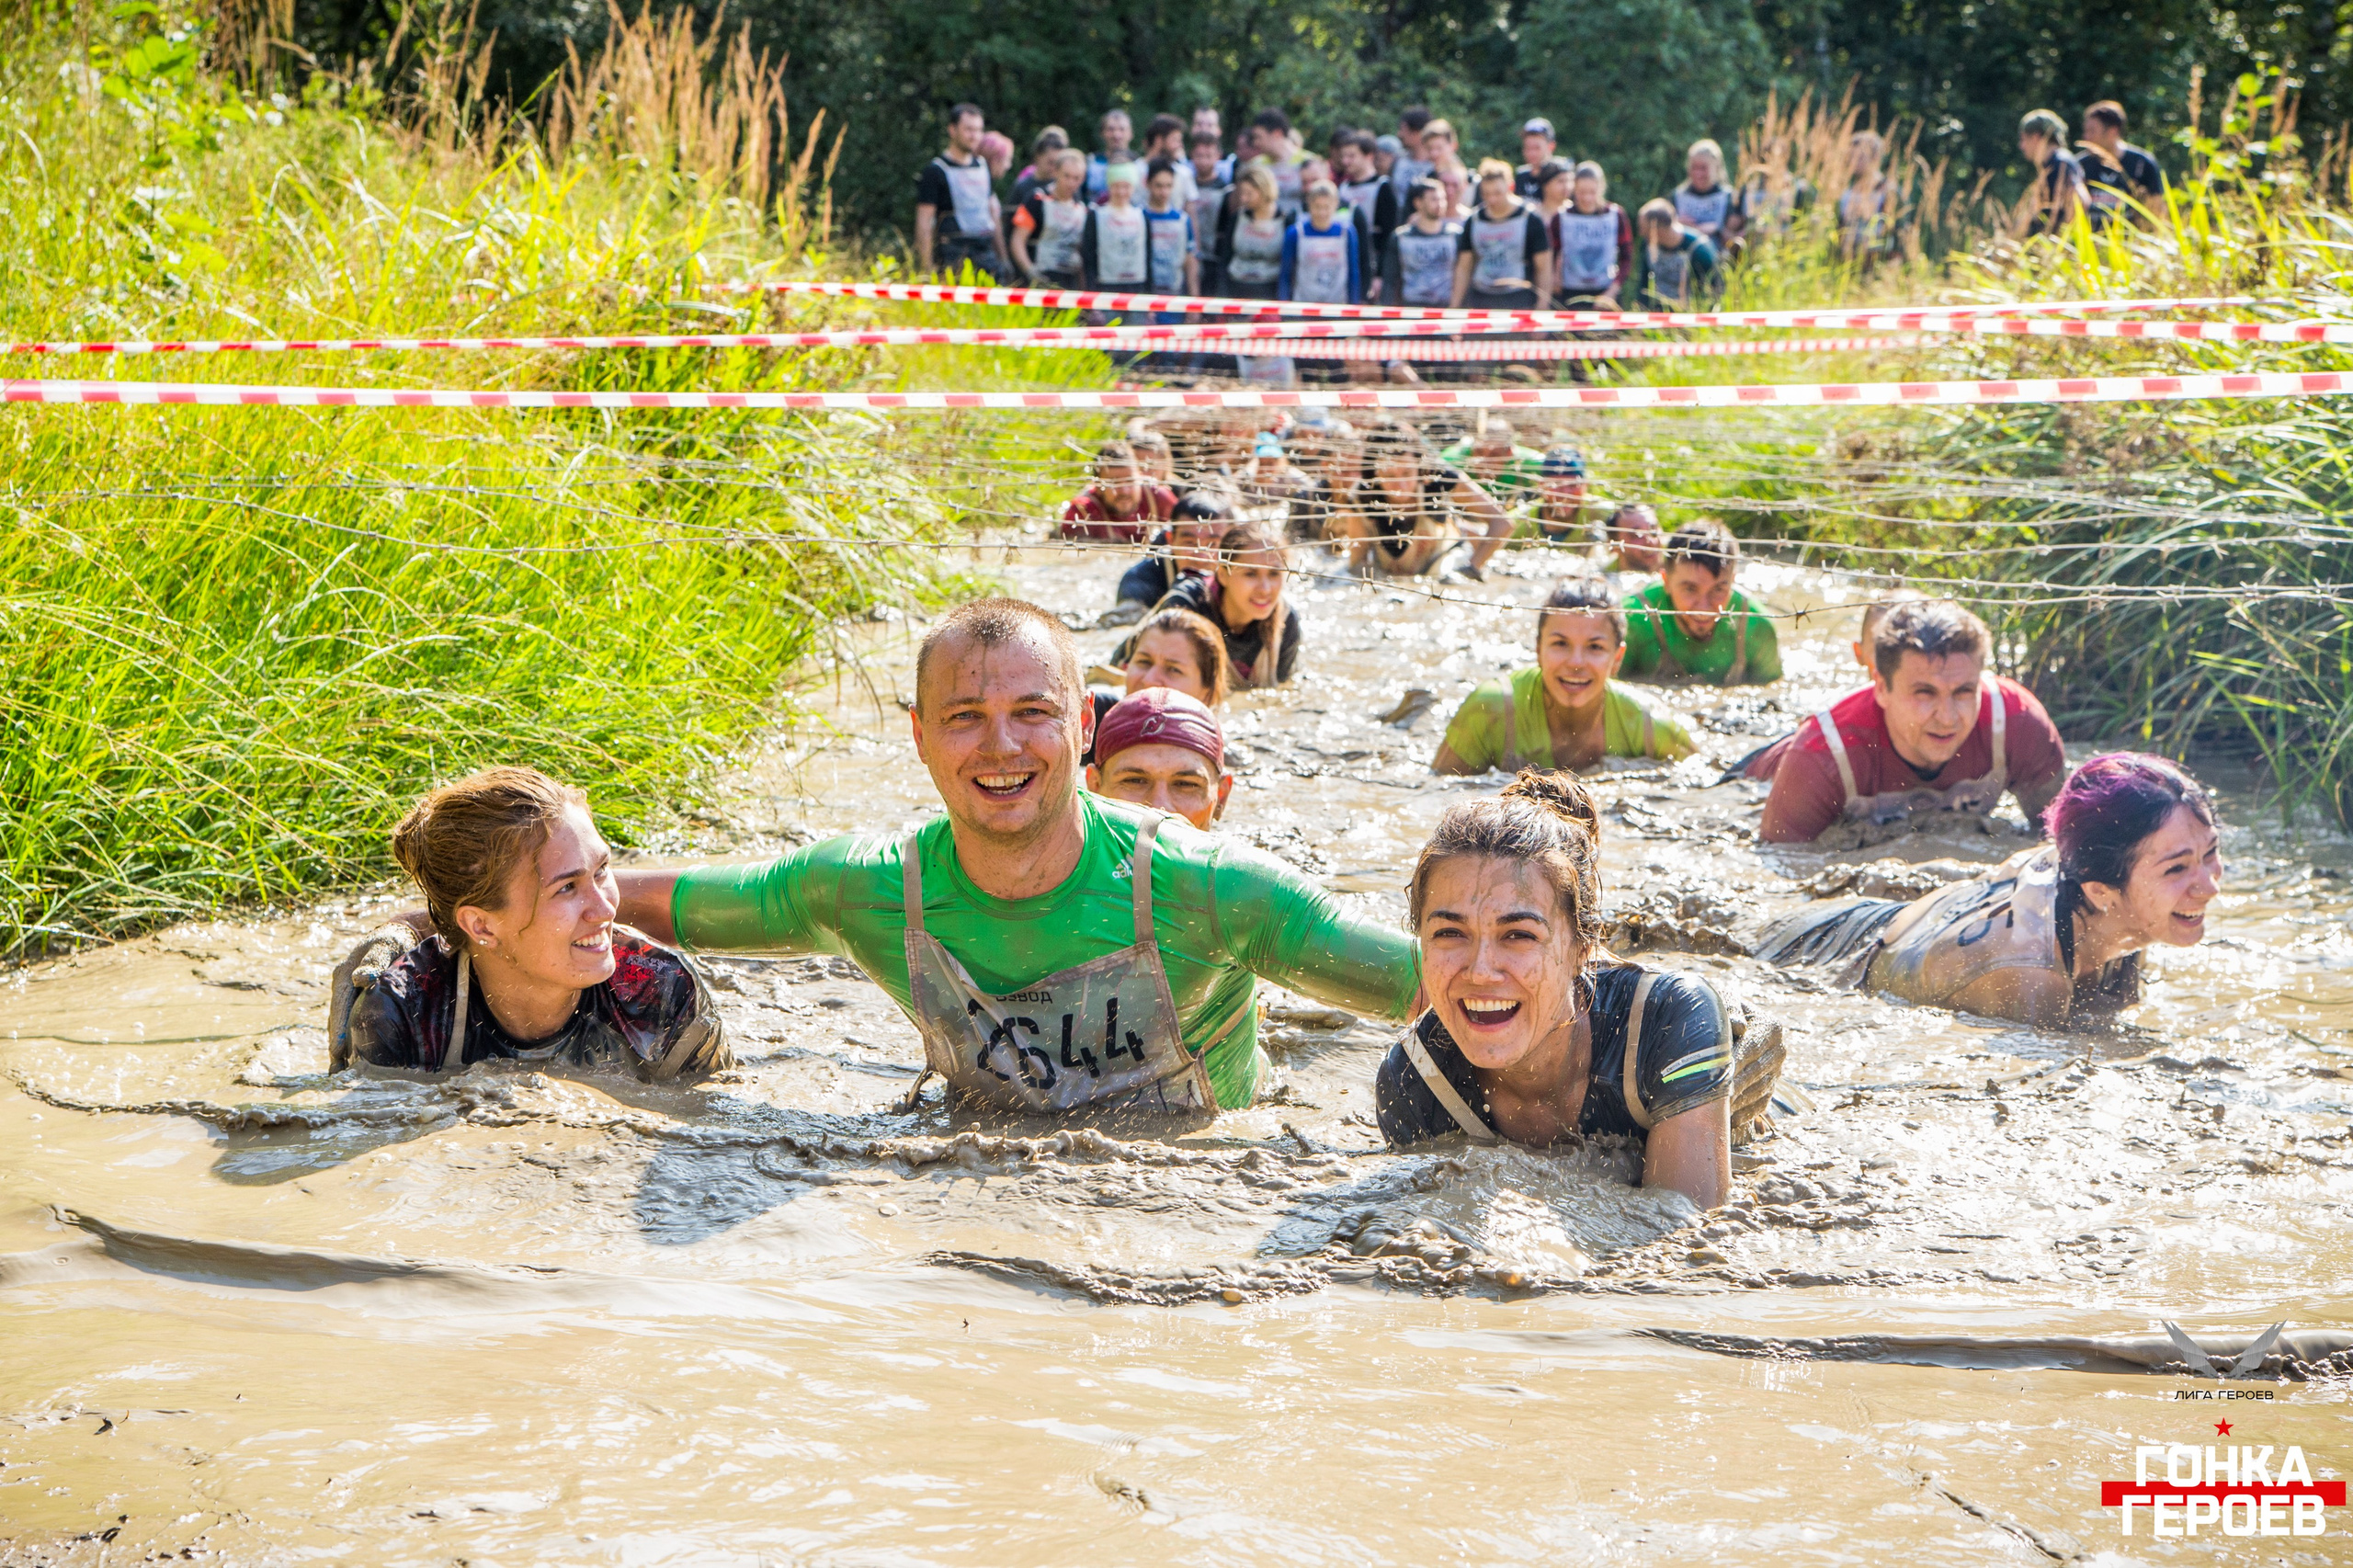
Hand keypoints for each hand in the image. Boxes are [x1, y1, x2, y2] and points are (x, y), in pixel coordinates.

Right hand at [328, 924, 422, 1070]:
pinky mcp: (360, 997)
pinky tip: (354, 1055)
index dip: (339, 1030)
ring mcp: (350, 992)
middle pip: (337, 1019)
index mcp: (344, 975)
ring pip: (343, 1021)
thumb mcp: (385, 947)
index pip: (339, 1007)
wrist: (400, 934)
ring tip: (341, 1069)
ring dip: (342, 1044)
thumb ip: (374, 962)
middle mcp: (343, 985)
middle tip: (337, 1070)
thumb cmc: (393, 940)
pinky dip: (351, 1036)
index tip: (338, 1052)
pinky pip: (352, 1018)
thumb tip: (361, 979)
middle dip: (336, 1044)